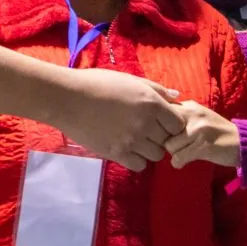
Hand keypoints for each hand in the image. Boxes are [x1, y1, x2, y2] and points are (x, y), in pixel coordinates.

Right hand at [54, 69, 183, 171]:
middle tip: (146, 129)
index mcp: (151, 103)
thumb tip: (176, 96)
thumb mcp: (130, 80)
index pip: (178, 124)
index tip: (161, 120)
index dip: (171, 123)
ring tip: (135, 138)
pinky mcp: (117, 154)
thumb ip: (155, 89)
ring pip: (156, 155)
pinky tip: (127, 148)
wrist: (68, 98)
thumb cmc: (98, 83)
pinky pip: (140, 165)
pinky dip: (137, 159)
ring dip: (149, 148)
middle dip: (161, 136)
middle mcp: (146, 124)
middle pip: (168, 141)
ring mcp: (132, 141)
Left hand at [164, 100, 240, 168]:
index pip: (162, 112)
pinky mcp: (204, 146)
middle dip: (166, 140)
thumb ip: (181, 115)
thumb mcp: (199, 116)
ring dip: (174, 153)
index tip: (166, 134)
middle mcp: (193, 114)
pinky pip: (178, 158)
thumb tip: (155, 119)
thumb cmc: (217, 131)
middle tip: (175, 146)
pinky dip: (179, 162)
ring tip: (183, 153)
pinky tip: (186, 160)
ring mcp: (198, 130)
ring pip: (169, 146)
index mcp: (190, 106)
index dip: (159, 126)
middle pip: (162, 130)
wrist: (242, 142)